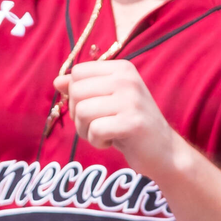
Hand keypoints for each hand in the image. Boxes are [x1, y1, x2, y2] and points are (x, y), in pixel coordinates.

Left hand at [54, 60, 180, 176]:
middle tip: (96, 125)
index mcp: (121, 68)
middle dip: (78, 115)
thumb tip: (57, 81)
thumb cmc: (128, 124)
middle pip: (76, 92)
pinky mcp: (133, 122)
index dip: (76, 95)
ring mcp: (132, 99)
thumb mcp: (105, 101)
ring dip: (85, 130)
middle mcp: (127, 78)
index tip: (94, 108)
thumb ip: (82, 88)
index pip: (77, 72)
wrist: (163, 152)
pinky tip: (112, 142)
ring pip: (83, 111)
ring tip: (103, 134)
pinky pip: (95, 130)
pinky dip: (96, 142)